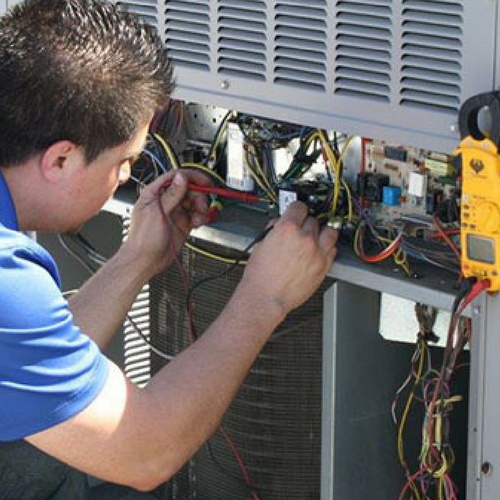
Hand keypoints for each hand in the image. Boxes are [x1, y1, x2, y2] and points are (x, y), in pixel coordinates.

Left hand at [123, 170, 210, 276]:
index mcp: (155, 192)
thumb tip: (182, 177)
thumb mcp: (158, 212)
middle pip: (189, 189)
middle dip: (199, 196)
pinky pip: (196, 215)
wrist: (145, 260)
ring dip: (201, 209)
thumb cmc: (143, 238)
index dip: (192, 177)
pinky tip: (198, 223)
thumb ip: (171, 194)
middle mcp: (166, 200)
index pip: (177, 176)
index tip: (205, 183)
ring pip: (195, 202)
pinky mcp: (183, 223)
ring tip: (198, 219)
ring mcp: (175, 211)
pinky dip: (200, 218)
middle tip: (201, 206)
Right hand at [238, 202, 337, 318]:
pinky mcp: (324, 266)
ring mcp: (317, 253)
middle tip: (300, 231)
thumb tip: (282, 223)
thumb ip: (275, 229)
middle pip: (313, 220)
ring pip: (330, 231)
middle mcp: (304, 239)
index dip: (297, 208)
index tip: (297, 211)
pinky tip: (318, 250)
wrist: (265, 298)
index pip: (299, 206)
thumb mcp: (261, 244)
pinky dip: (327, 248)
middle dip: (306, 224)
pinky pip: (333, 249)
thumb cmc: (260, 276)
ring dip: (322, 233)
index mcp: (287, 229)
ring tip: (315, 237)